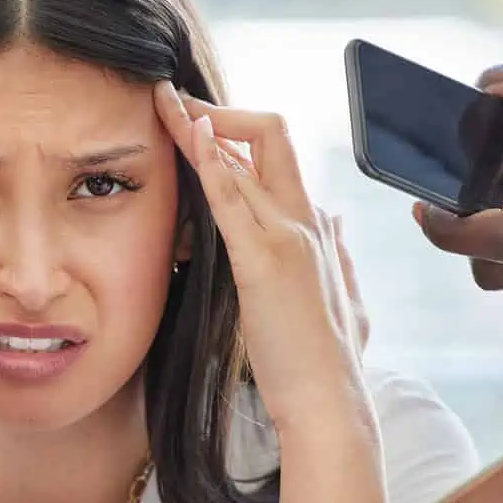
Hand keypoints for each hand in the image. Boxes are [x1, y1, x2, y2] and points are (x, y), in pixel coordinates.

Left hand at [152, 83, 364, 432]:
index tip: (202, 126)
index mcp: (317, 229)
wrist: (330, 401)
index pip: (279, 160)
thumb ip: (335, 257)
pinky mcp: (265, 261)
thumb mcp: (338, 298)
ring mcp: (288, 236)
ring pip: (249, 156)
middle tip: (175, 100)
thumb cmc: (325, 362)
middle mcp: (305, 221)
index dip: (239, 136)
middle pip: (271, 137)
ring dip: (203, 122)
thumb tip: (336, 223)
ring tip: (165, 100)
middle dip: (221, 111)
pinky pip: (234, 197)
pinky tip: (192, 133)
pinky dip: (213, 160)